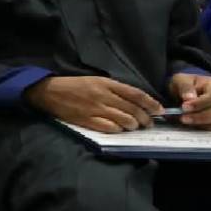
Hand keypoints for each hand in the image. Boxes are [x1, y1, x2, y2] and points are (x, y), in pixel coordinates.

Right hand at [24, 75, 162, 132]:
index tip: (159, 110)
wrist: (50, 92)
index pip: (136, 94)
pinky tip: (119, 129)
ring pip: (125, 120)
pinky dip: (118, 130)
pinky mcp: (87, 120)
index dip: (151, 103)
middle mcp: (103, 96)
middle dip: (145, 118)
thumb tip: (136, 101)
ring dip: (133, 125)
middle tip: (148, 122)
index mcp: (106, 83)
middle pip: (133, 109)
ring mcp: (95, 109)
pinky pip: (110, 128)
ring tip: (134, 126)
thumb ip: (115, 89)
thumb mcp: (96, 80)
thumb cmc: (75, 85)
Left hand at [168, 73, 210, 130]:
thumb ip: (185, 86)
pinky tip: (195, 126)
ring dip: (203, 125)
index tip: (184, 107)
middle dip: (201, 117)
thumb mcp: (183, 80)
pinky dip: (207, 130)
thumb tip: (188, 98)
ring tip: (187, 122)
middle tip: (184, 118)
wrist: (198, 93)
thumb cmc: (192, 86)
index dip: (199, 103)